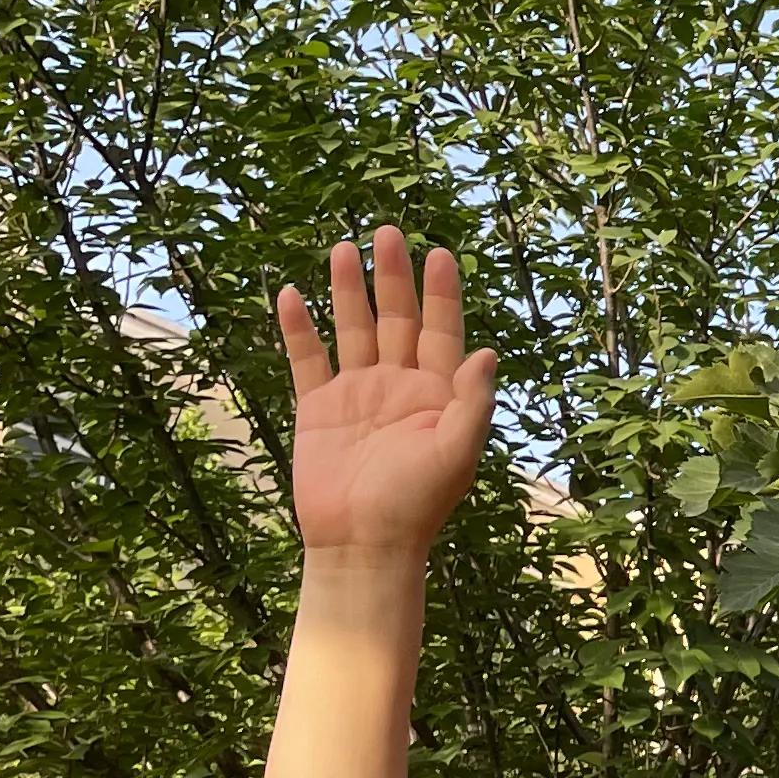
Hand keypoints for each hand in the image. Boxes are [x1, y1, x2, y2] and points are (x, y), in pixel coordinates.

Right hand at [276, 226, 498, 559]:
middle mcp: (399, 386)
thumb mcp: (455, 454)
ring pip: (354, 330)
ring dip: (349, 291)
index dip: (442, 294)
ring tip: (344, 247)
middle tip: (388, 232)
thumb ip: (472, 403)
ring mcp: (357, 394)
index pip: (442, 332)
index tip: (439, 254)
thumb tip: (487, 352)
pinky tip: (291, 294)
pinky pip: (307, 360)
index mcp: (438, 394)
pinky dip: (299, 329)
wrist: (362, 545)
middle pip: (398, 319)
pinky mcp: (318, 408)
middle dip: (393, 277)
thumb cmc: (416, 505)